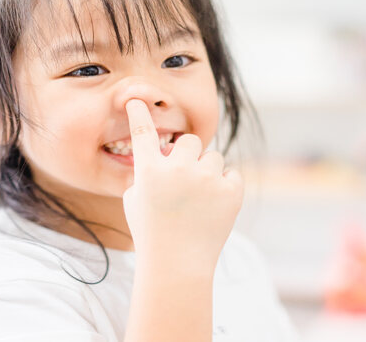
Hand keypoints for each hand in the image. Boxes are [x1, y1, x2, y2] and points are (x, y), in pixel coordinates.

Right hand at [121, 99, 243, 270]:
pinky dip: (225, 187)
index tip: (136, 98)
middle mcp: (178, 169)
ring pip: (213, 157)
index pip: (142, 132)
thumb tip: (163, 156)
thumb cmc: (152, 233)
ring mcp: (207, 179)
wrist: (177, 266)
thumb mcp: (134, 201)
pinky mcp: (231, 192)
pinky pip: (231, 175)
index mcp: (149, 171)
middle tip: (184, 180)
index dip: (139, 112)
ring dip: (207, 172)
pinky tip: (213, 207)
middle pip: (188, 141)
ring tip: (199, 199)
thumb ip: (145, 174)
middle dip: (187, 156)